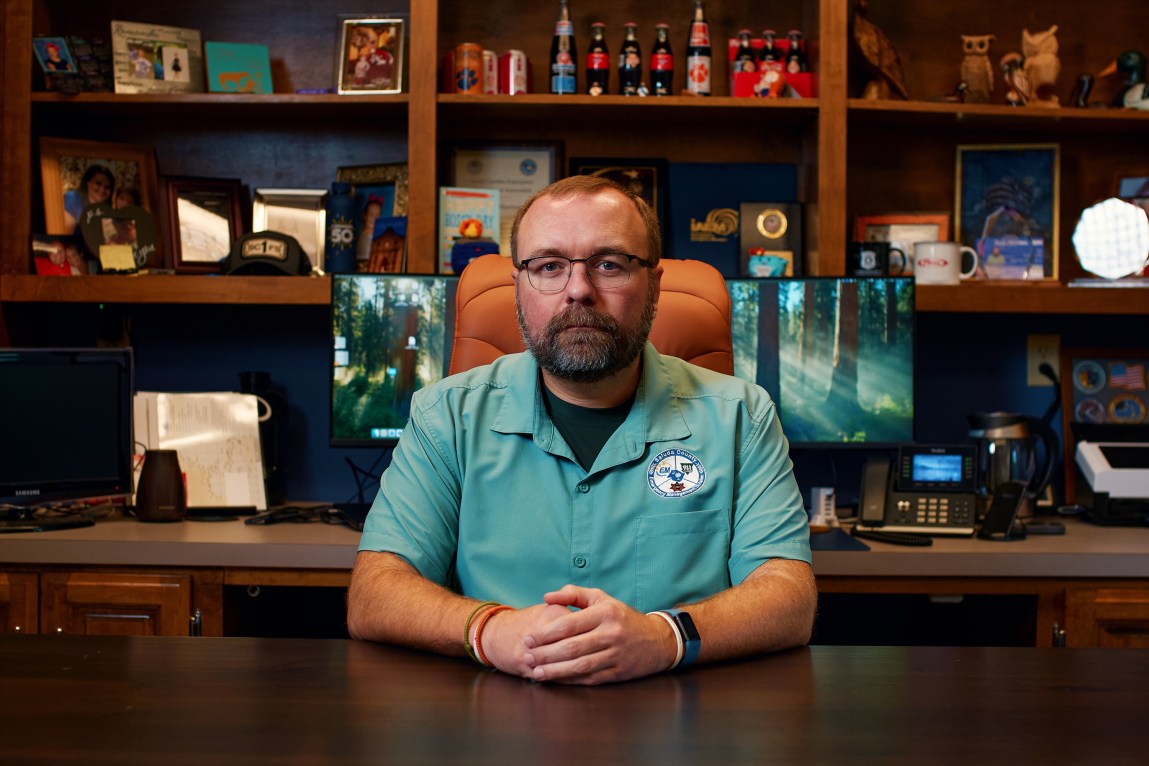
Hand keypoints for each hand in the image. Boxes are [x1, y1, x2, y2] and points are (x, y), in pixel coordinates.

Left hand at [499, 585, 677, 684]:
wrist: (657, 640)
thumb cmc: (622, 617)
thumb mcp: (602, 598)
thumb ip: (574, 594)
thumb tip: (547, 597)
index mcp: (605, 613)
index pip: (569, 624)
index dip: (545, 633)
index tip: (528, 638)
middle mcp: (611, 634)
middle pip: (572, 647)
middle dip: (545, 653)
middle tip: (526, 656)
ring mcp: (615, 655)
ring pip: (580, 665)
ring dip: (555, 670)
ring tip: (536, 672)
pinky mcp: (618, 672)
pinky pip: (590, 678)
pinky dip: (570, 680)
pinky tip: (555, 680)